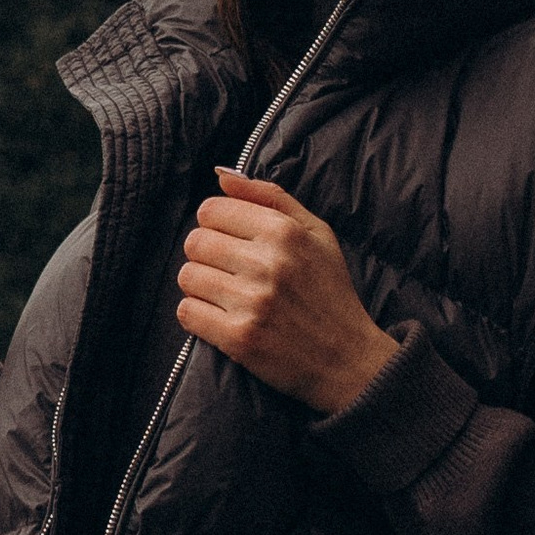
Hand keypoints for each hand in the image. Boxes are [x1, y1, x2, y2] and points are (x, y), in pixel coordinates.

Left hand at [176, 170, 400, 418]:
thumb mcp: (316, 232)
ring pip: (187, 276)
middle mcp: (267, 264)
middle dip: (206, 254)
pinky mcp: (239, 338)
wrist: (347, 359)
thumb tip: (221, 176)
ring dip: (200, 285)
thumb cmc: (329, 291)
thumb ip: (269, 198)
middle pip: (195, 242)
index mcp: (284, 232)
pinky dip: (197, 314)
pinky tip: (220, 317)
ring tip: (225, 294)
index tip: (229, 240)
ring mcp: (252, 302)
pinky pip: (187, 312)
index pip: (211, 210)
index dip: (215, 224)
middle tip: (227, 270)